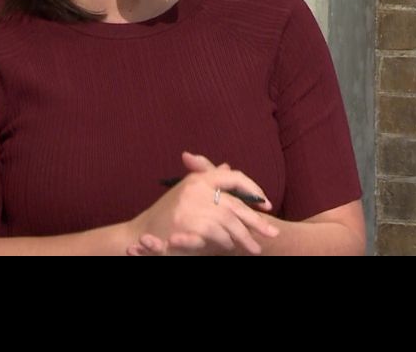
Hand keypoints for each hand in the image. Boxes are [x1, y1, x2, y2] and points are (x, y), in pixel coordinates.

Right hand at [126, 151, 278, 255]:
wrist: (141, 234)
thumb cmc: (167, 214)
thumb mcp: (187, 190)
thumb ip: (208, 178)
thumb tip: (229, 168)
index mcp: (199, 178)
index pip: (234, 177)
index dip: (253, 190)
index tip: (266, 204)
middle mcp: (197, 188)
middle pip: (236, 203)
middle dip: (256, 220)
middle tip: (274, 232)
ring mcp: (192, 205)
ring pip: (230, 221)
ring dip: (245, 237)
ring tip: (256, 248)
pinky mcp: (190, 224)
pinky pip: (218, 233)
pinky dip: (227, 242)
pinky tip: (231, 247)